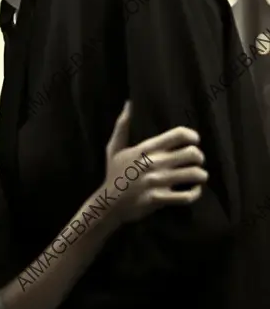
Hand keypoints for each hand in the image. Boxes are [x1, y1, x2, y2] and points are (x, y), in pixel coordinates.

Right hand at [104, 101, 207, 223]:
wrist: (108, 204)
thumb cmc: (114, 174)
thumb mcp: (114, 148)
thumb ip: (122, 125)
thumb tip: (129, 104)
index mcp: (145, 148)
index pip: (178, 135)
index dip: (192, 136)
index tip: (195, 141)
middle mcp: (153, 163)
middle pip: (192, 153)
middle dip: (199, 157)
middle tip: (197, 160)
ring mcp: (157, 182)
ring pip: (194, 174)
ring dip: (201, 175)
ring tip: (199, 175)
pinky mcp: (159, 199)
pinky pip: (187, 196)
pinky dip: (195, 193)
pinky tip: (194, 190)